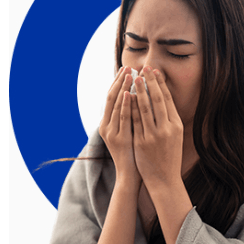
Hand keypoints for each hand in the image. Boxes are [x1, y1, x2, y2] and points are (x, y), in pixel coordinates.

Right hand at [99, 66, 140, 187]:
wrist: (131, 175)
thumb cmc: (133, 153)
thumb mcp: (129, 132)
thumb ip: (130, 116)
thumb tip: (137, 98)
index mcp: (107, 123)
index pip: (112, 97)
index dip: (119, 82)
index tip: (127, 68)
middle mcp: (106, 126)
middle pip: (112, 98)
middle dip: (120, 81)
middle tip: (129, 67)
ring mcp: (111, 132)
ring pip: (116, 105)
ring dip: (123, 88)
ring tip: (130, 75)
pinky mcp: (119, 139)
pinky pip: (122, 118)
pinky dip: (125, 105)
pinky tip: (130, 93)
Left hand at [131, 66, 183, 187]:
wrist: (165, 179)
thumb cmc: (169, 156)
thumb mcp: (175, 135)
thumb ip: (169, 118)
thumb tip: (162, 97)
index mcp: (176, 125)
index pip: (167, 99)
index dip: (161, 83)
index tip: (155, 70)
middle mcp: (167, 128)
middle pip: (157, 100)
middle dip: (150, 82)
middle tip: (144, 67)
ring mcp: (154, 135)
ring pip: (145, 108)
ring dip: (139, 90)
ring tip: (134, 78)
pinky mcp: (142, 142)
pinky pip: (135, 121)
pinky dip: (131, 107)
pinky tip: (127, 97)